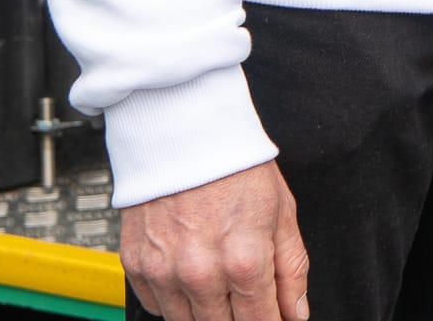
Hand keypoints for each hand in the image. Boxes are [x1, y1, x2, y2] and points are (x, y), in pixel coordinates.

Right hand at [120, 158, 309, 320]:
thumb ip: (291, 269)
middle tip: (245, 297)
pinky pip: (156, 305)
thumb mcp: (282, 212)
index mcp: (243, 261)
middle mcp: (200, 273)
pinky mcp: (136, 265)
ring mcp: (164, 272)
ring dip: (206, 311)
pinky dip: (174, 298)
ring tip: (218, 281)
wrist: (181, 131)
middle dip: (239, 318)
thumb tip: (296, 312)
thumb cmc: (234, 165)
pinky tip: (188, 272)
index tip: (273, 319)